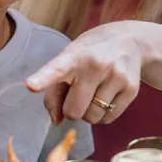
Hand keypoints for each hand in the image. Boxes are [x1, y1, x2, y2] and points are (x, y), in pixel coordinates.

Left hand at [26, 23, 142, 124]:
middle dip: (71, 109)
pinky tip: (106, 97)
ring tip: (94, 93)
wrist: (130, 41)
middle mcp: (96, 64)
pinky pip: (108, 119)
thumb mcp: (69, 60)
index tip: (30, 85)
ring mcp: (116, 76)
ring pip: (92, 118)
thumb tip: (56, 120)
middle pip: (73, 110)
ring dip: (88, 113)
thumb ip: (55, 90)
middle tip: (78, 94)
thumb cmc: (90, 54)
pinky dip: (103, 115)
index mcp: (75, 55)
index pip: (57, 68)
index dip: (43, 78)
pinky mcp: (131, 89)